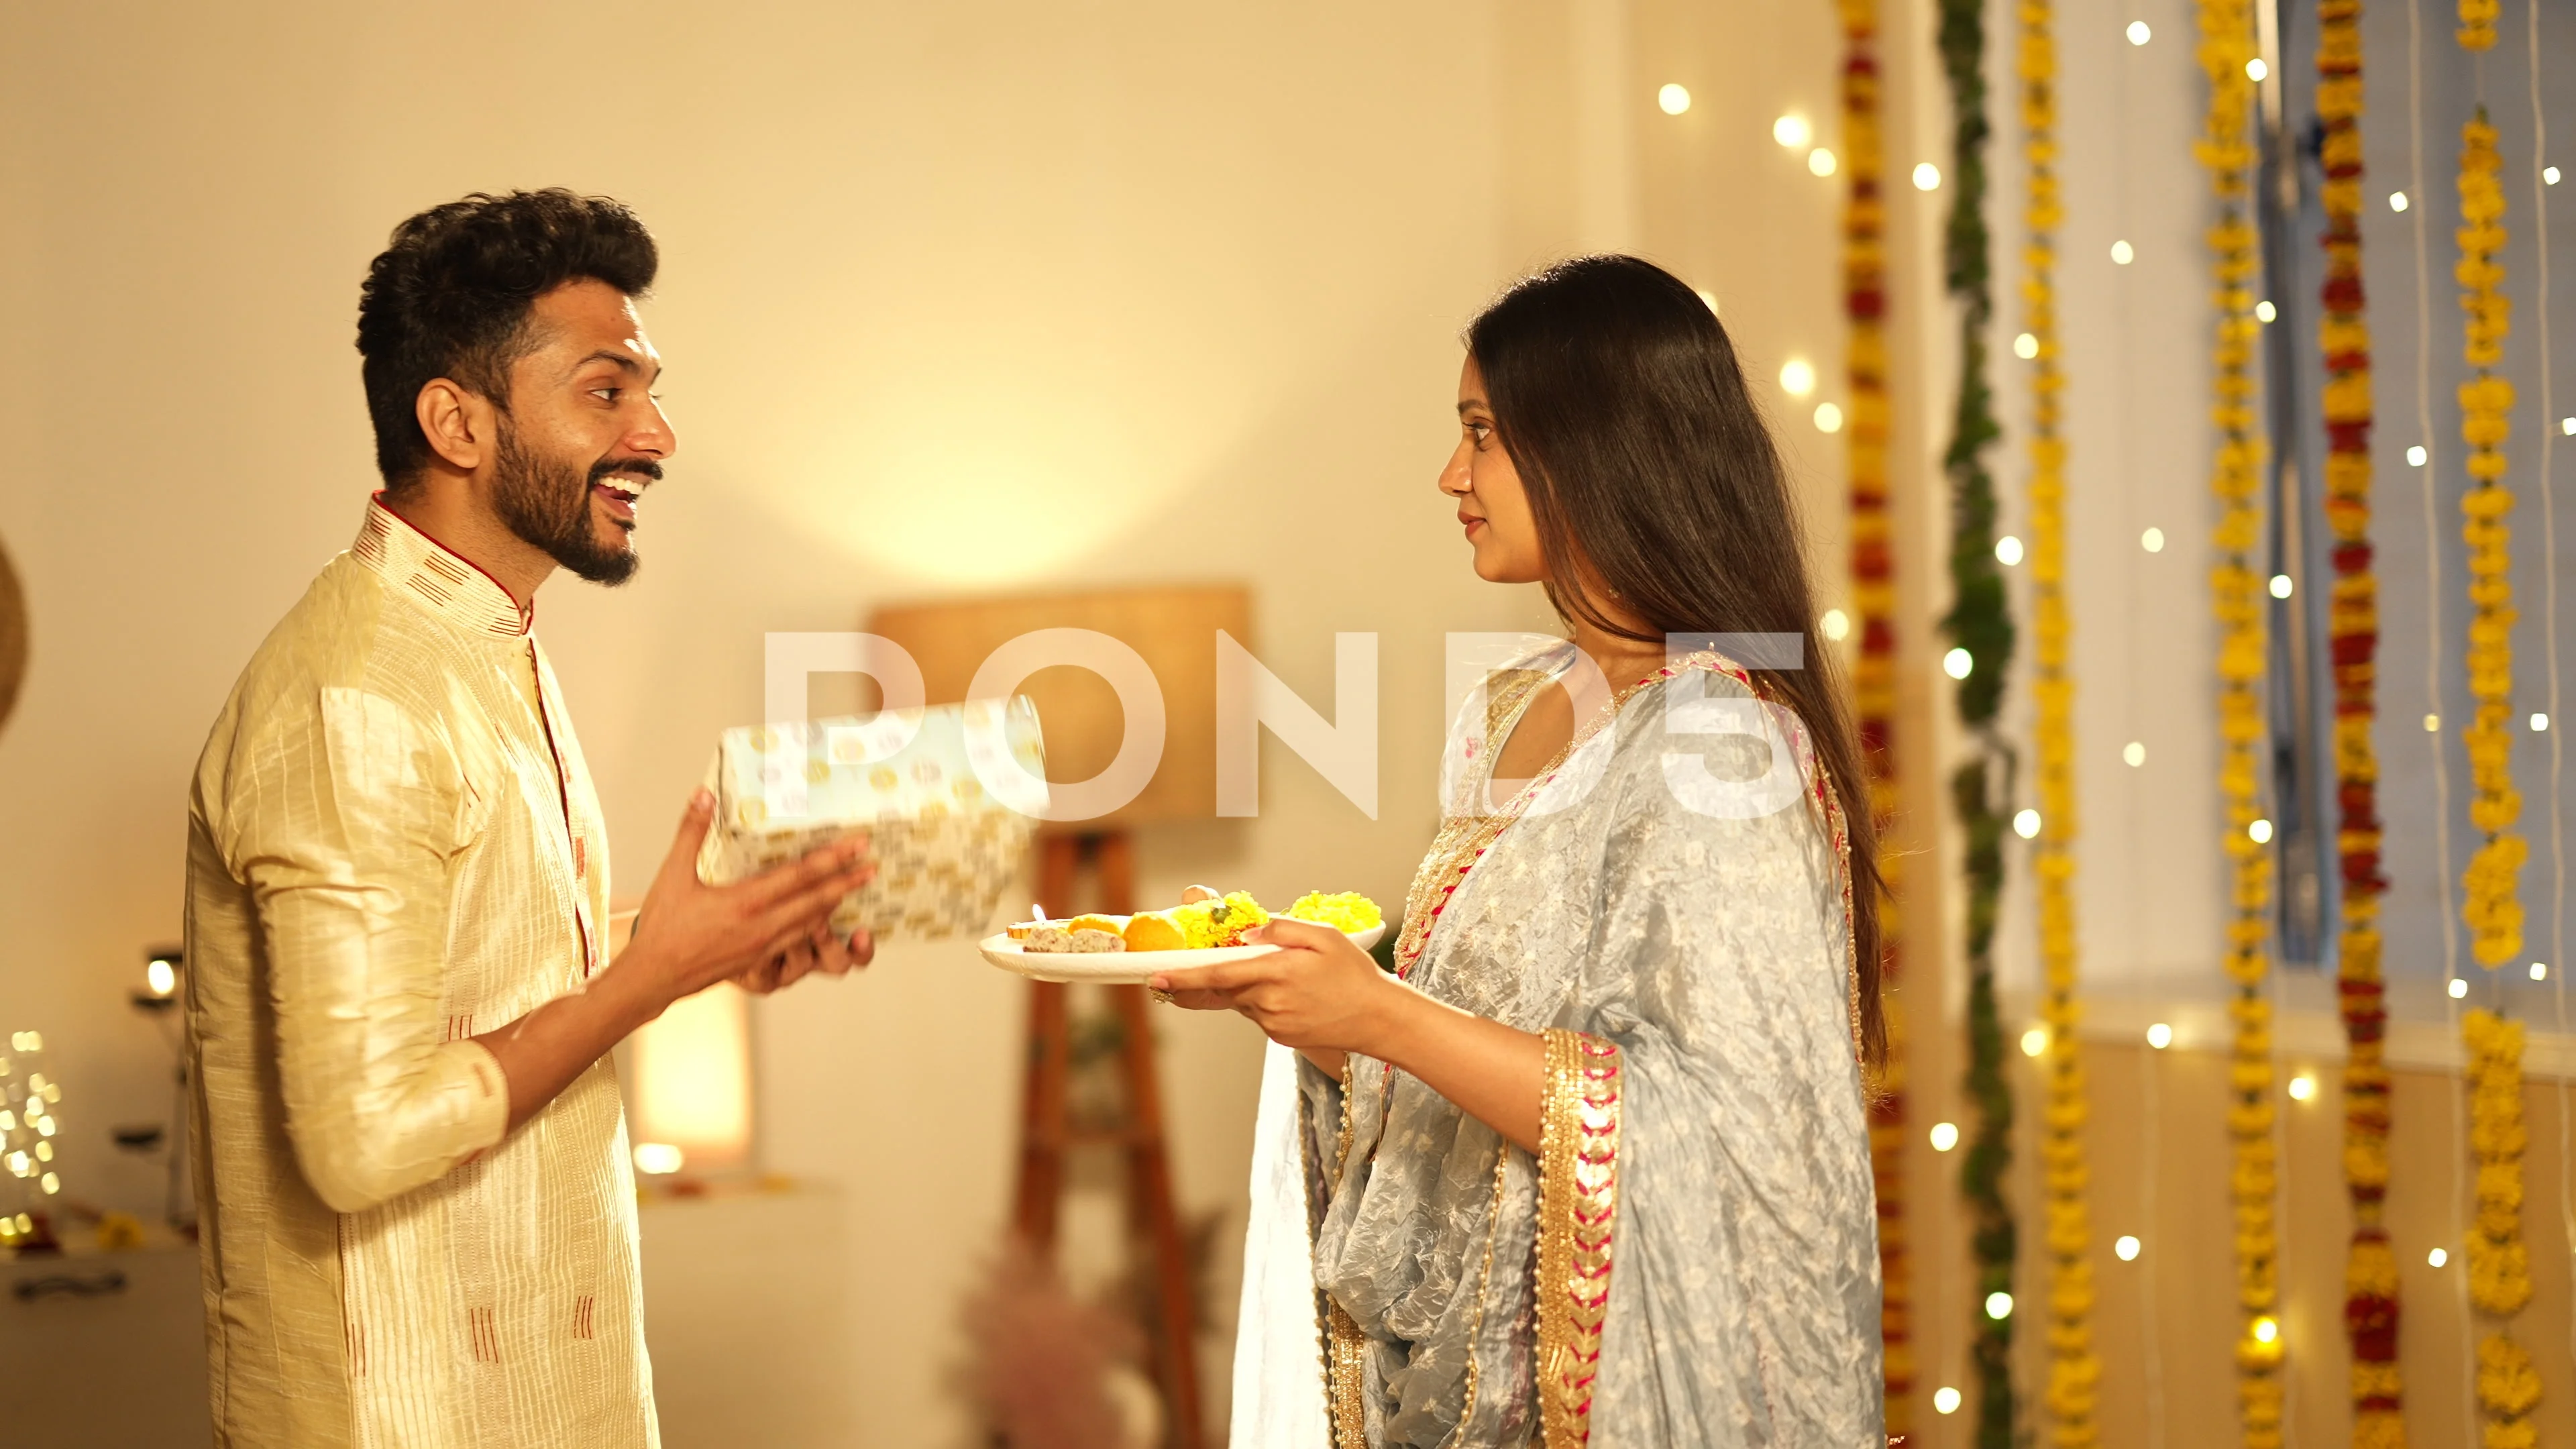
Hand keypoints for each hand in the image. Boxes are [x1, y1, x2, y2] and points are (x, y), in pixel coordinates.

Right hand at [618, 789, 873, 1014]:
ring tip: (856, 887)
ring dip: (836, 904)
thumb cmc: (662, 925)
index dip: (832, 859)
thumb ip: (691, 831)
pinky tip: (823, 917)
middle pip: (817, 901)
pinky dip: (815, 925)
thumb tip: (704, 794)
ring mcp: (764, 947)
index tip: (857, 845)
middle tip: (873, 866)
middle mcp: (762, 926)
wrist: (653, 976)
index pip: (800, 876)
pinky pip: (797, 941)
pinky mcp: (760, 961)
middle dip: (848, 882)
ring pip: (811, 923)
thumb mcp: (673, 873)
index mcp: (745, 902)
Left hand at [1147, 917, 1397, 1053]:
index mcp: (1276, 973)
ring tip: (1290, 977)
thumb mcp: (1324, 935)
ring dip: (1247, 985)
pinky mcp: (1278, 1036)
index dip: (1184, 977)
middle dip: (1213, 975)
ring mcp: (1272, 1023)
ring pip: (1240, 999)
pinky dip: (1263, 998)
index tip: (1157, 979)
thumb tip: (1246, 935)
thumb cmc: (1354, 972)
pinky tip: (1295, 993)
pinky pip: (1257, 1012)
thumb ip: (1281, 929)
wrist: (1378, 1018)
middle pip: (1224, 986)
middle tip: (1213, 968)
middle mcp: (1268, 1002)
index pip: (1219, 974)